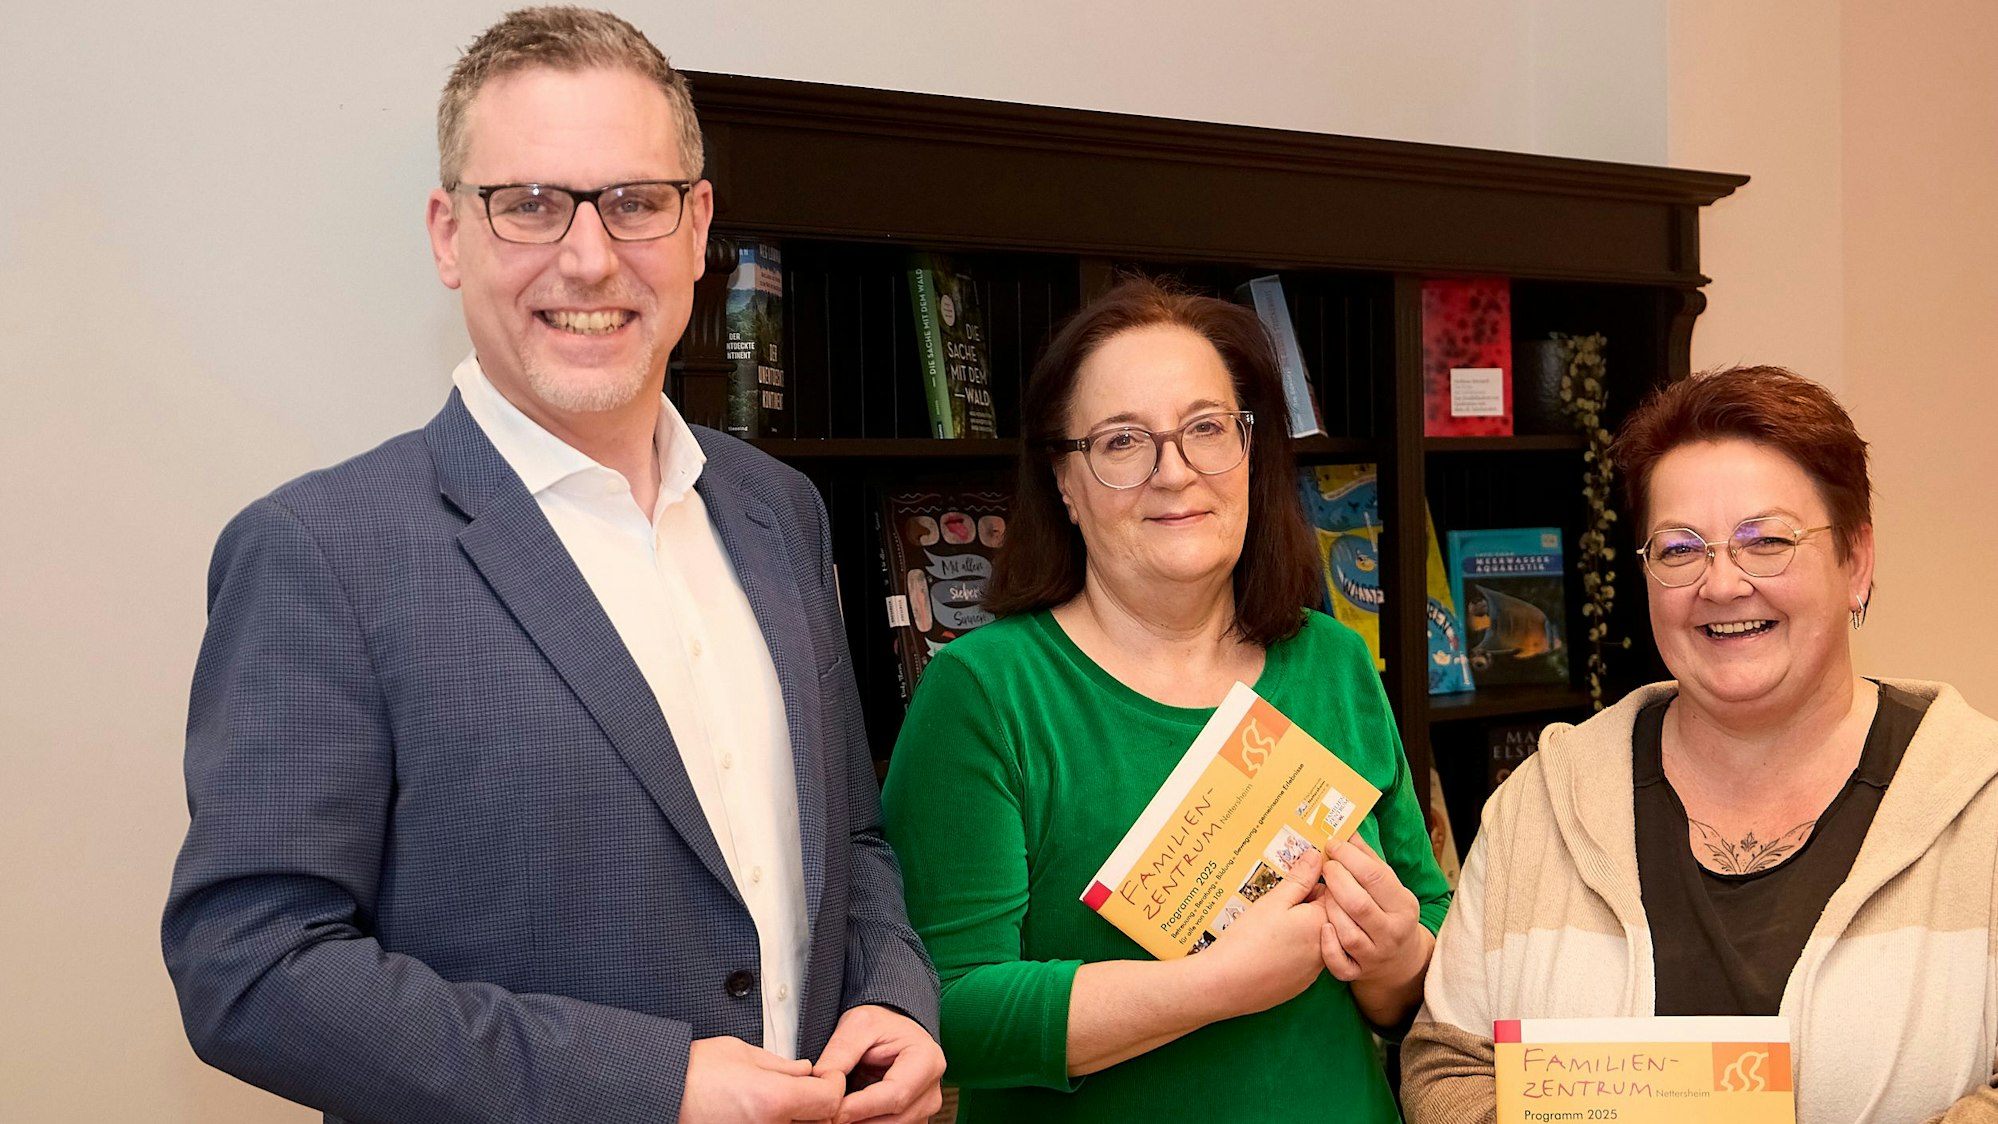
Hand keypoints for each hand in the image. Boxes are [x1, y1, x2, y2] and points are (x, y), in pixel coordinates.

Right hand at [678, 1035, 844, 1123]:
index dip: (833, 1083)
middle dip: (821, 1104)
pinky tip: (772, 1115)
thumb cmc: (693, 1073)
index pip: (830, 1099)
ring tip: (789, 1103)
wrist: (661, 1093)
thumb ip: (783, 1065)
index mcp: (773, 1100)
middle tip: (809, 1088)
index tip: (825, 1076)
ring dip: (802, 1119)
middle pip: (822, 1122)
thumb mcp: (744, 1053)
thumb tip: (806, 1071)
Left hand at [813, 1004, 944, 1123]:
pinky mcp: (911, 1122)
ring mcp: (923, 1111)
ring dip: (858, 1123)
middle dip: (856, 1120)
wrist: (890, 1032)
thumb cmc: (880, 1025)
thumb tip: (822, 1084)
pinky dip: (863, 1123)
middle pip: (893, 1120)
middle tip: (826, 1115)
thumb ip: (840, 1053)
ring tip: (832, 1114)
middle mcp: (930, 1092)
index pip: (895, 1095)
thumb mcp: (858, 1025)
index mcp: (927, 1061)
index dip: (860, 1107)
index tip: (830, 1111)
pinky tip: (845, 1116)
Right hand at [1190, 845, 1330, 1016]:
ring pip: (1313, 938)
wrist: (1226, 985)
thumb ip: (1299, 879)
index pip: (1333, 892)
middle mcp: (1327, 947)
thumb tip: (1316, 856)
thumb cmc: (1249, 939)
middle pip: (1323, 915)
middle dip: (1305, 904)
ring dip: (1298, 927)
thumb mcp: (1273, 901)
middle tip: (1277, 899)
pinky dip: (1290, 950)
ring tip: (1268, 923)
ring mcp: (1314, 970)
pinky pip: (1302, 959)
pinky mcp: (1300, 985)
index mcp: (1323, 922)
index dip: (1312, 881)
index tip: (1294, 878)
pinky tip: (1268, 947)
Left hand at [1318, 835, 1428, 986]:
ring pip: (1347, 932)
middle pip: (1359, 903)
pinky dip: (1328, 945)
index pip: (1374, 876)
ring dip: (1329, 908)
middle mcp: (1391, 932)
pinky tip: (1323, 927)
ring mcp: (1375, 955)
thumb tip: (1349, 832)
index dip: (1349, 856)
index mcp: (1403, 906)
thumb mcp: (1390, 887)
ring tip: (1323, 892)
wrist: (1401, 962)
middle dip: (1336, 879)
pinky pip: (1339, 962)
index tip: (1333, 844)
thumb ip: (1369, 860)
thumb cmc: (1389, 913)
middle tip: (1325, 866)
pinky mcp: (1358, 973)